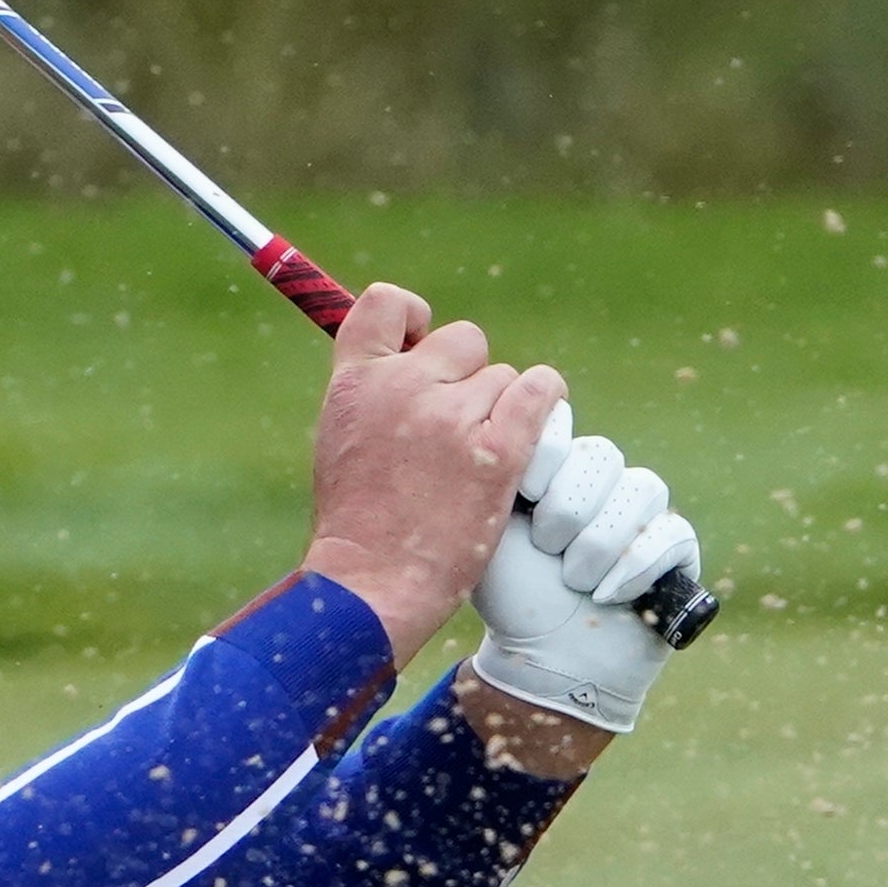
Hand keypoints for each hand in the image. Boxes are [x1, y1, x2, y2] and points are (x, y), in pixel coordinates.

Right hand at [296, 282, 562, 663]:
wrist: (370, 583)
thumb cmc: (356, 524)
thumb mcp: (341, 439)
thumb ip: (373, 395)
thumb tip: (414, 359)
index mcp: (355, 381)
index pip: (387, 303)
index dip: (415, 319)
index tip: (424, 347)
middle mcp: (404, 386)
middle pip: (464, 341)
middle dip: (468, 377)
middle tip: (461, 427)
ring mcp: (452, 417)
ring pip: (504, 378)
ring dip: (501, 411)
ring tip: (478, 460)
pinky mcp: (498, 450)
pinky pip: (541, 390)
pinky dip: (546, 401)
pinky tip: (538, 425)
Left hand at [466, 403, 699, 735]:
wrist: (546, 661)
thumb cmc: (512, 598)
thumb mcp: (488, 532)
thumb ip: (495, 478)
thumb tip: (502, 425)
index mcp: (555, 469)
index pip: (562, 421)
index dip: (547, 454)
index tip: (525, 495)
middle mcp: (603, 482)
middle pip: (602, 454)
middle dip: (569, 507)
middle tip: (547, 550)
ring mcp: (643, 512)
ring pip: (640, 489)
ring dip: (600, 543)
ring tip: (574, 582)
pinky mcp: (676, 546)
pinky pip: (671, 532)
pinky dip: (634, 567)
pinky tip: (607, 596)